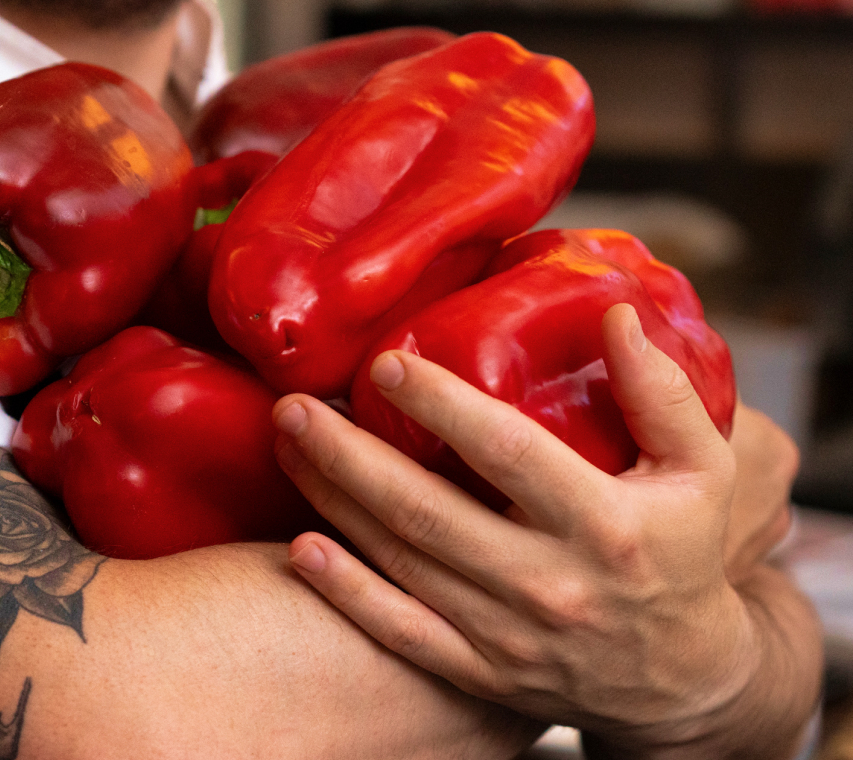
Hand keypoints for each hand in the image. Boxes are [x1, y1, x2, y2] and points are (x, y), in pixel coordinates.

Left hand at [272, 304, 806, 756]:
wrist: (684, 680)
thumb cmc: (684, 554)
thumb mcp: (706, 472)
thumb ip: (664, 394)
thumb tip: (614, 313)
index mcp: (608, 526)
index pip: (508, 453)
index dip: (441, 404)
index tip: (385, 363)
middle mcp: (552, 585)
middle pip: (428, 511)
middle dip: (349, 455)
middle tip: (295, 405)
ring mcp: (512, 637)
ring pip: (403, 562)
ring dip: (333, 501)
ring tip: (287, 445)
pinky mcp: (483, 674)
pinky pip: (402, 633)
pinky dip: (348, 593)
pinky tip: (301, 548)